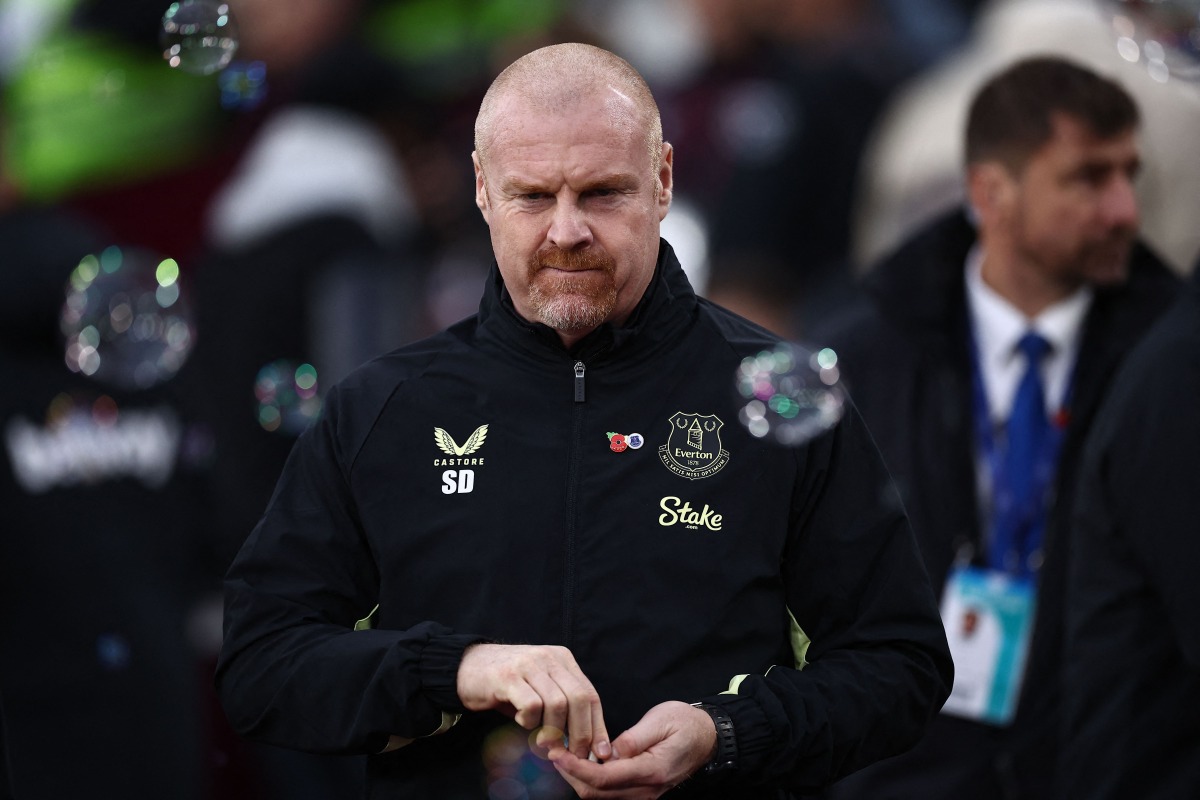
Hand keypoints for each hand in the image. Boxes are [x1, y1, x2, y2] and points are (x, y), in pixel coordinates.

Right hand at [456, 643, 610, 758]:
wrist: (466, 666)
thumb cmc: (507, 685)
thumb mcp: (540, 689)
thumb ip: (562, 708)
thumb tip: (585, 744)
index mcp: (562, 659)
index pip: (590, 694)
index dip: (597, 726)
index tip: (599, 752)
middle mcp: (549, 658)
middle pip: (579, 699)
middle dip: (579, 733)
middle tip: (572, 754)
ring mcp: (529, 665)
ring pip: (557, 704)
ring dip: (552, 730)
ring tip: (541, 741)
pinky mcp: (508, 677)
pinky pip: (531, 706)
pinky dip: (529, 722)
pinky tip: (521, 720)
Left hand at [549, 700, 716, 798]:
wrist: (708, 738)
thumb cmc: (685, 724)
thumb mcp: (660, 720)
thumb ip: (633, 739)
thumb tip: (608, 752)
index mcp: (651, 770)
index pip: (604, 778)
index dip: (576, 768)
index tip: (556, 754)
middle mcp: (646, 789)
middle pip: (597, 793)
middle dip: (570, 774)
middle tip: (552, 750)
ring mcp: (643, 794)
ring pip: (601, 796)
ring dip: (578, 778)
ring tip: (561, 755)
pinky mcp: (640, 791)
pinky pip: (609, 793)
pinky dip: (590, 780)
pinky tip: (580, 762)